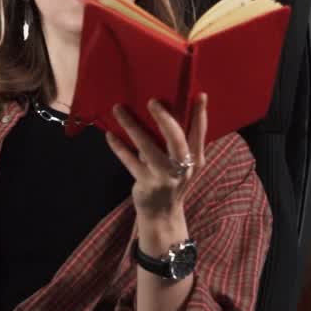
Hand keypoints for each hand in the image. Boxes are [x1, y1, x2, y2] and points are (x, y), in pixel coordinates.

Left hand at [105, 93, 207, 219]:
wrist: (162, 214)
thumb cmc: (171, 180)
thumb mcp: (182, 164)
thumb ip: (177, 144)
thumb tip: (163, 111)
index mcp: (195, 159)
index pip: (199, 133)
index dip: (200, 114)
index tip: (200, 95)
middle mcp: (183, 167)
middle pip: (176, 139)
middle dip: (164, 118)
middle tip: (152, 101)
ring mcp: (164, 177)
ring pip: (147, 147)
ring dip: (131, 126)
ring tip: (118, 109)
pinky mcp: (146, 184)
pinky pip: (130, 161)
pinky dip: (119, 147)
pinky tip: (110, 135)